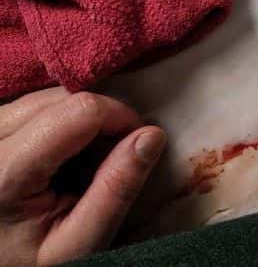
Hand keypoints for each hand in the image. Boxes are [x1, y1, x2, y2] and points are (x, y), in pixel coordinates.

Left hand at [0, 88, 164, 265]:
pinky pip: (28, 107)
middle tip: (109, 157)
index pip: (79, 111)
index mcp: (3, 172)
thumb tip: (152, 135)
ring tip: (82, 159)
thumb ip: (115, 191)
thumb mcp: (78, 244)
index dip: (120, 117)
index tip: (137, 144)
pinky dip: (55, 119)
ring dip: (76, 117)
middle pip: (60, 98)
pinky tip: (58, 153)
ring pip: (44, 97)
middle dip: (99, 117)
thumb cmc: (29, 264)